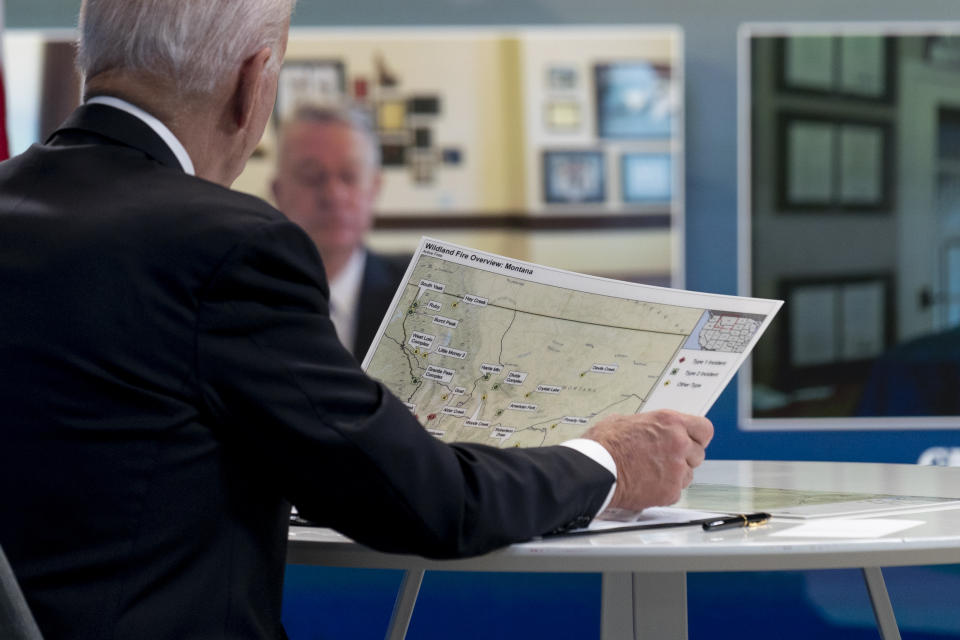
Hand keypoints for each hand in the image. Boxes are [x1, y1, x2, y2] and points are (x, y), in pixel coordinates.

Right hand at [583, 410, 712, 510]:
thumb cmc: (603, 444)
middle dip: (685, 457)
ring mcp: (676, 469)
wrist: (595, 470)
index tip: (692, 441)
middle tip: (664, 459)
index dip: (697, 436)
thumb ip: (650, 425)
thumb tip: (653, 429)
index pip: (704, 429)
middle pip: (698, 453)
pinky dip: (664, 490)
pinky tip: (646, 484)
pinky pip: (676, 491)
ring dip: (675, 474)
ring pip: (689, 474)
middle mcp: (678, 444)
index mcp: (670, 422)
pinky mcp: (670, 491)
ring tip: (651, 473)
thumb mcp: (626, 420)